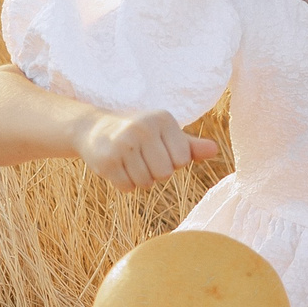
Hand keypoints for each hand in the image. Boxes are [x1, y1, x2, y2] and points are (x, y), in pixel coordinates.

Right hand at [74, 108, 218, 192]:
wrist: (92, 128)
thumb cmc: (138, 133)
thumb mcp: (165, 134)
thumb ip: (190, 145)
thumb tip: (214, 150)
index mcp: (163, 119)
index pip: (183, 159)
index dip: (172, 162)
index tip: (159, 150)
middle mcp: (143, 128)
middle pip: (165, 173)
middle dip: (156, 173)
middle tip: (143, 159)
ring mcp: (123, 143)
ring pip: (146, 183)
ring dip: (140, 179)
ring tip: (130, 162)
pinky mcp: (107, 159)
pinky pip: (127, 187)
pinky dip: (125, 184)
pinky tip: (118, 168)